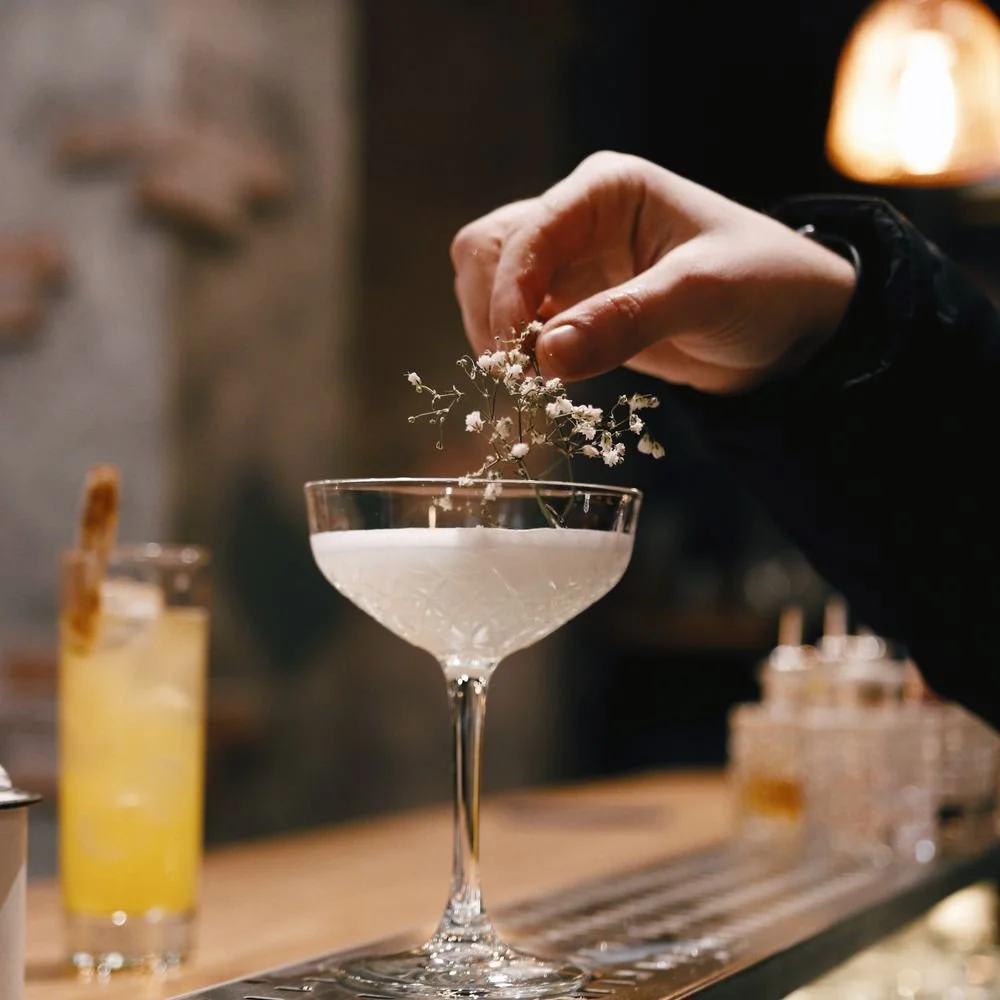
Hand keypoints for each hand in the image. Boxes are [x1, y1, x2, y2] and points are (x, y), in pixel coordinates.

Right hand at [450, 152, 855, 393]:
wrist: (794, 328)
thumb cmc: (765, 286)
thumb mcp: (702, 295)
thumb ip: (625, 320)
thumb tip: (546, 357)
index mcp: (606, 190)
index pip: (525, 233)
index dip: (508, 292)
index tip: (518, 354)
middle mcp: (578, 218)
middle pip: (488, 250)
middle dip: (490, 310)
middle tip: (515, 370)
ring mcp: (573, 263)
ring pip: (491, 285)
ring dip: (495, 333)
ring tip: (530, 379)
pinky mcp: (576, 305)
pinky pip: (521, 323)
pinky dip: (518, 352)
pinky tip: (542, 380)